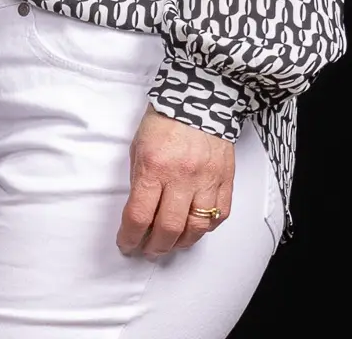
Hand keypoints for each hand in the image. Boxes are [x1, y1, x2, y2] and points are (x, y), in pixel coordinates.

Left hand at [117, 106, 235, 255]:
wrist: (200, 100)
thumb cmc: (164, 121)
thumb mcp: (138, 147)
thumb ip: (139, 179)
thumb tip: (139, 210)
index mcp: (153, 167)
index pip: (138, 215)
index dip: (130, 236)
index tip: (126, 243)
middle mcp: (181, 178)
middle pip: (167, 228)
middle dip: (154, 246)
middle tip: (147, 250)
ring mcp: (207, 181)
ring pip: (195, 229)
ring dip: (180, 243)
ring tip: (169, 245)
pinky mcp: (225, 182)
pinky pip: (218, 217)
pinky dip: (204, 229)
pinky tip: (193, 230)